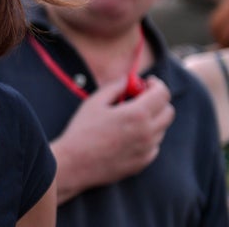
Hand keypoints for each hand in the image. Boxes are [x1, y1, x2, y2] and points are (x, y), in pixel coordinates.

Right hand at [51, 76, 174, 203]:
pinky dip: (146, 135)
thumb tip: (127, 80)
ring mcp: (147, 149)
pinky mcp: (143, 162)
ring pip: (162, 128)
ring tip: (128, 118)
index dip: (156, 84)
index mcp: (137, 114)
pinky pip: (154, 144)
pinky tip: (127, 134)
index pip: (162, 93)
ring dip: (152, 118)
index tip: (147, 82)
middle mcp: (148, 132)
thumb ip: (115, 87)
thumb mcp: (94, 102)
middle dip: (158, 100)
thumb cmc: (82, 131)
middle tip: (140, 98)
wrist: (75, 163)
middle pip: (168, 111)